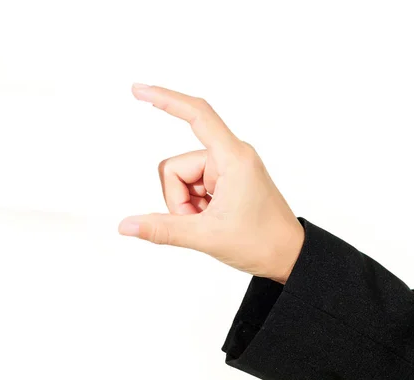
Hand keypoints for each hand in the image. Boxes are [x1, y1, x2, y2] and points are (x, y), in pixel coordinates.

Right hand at [118, 83, 304, 283]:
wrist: (288, 255)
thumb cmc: (260, 242)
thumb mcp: (206, 236)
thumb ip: (162, 229)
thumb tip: (125, 226)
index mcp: (233, 158)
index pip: (197, 115)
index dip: (166, 99)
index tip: (140, 90)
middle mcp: (230, 155)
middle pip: (176, 167)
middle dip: (178, 199)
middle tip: (201, 221)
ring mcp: (227, 166)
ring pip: (181, 178)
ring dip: (186, 204)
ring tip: (210, 221)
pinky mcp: (225, 177)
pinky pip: (192, 185)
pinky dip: (193, 205)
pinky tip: (212, 218)